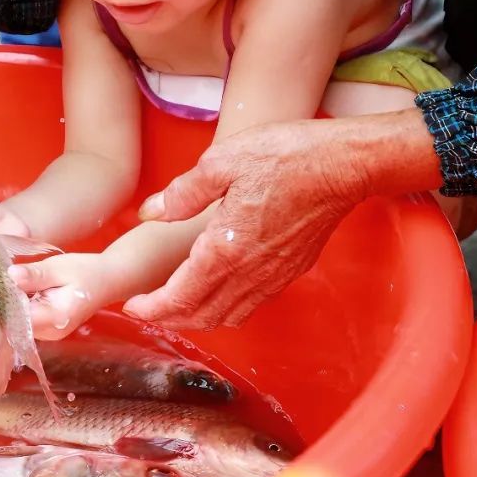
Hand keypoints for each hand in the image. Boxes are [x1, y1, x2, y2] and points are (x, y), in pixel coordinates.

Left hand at [10, 253, 115, 338]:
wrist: (108, 280)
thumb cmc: (87, 272)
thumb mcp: (60, 268)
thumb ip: (36, 275)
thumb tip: (11, 276)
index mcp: (54, 318)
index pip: (15, 318)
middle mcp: (49, 332)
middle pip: (11, 324)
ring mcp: (47, 332)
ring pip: (14, 323)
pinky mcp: (45, 327)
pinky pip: (21, 320)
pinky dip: (9, 307)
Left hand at [125, 119, 378, 329]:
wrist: (343, 165)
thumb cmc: (285, 157)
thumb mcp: (221, 162)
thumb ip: (182, 193)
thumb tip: (150, 213)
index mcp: (225, 250)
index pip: (181, 298)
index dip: (153, 309)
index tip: (133, 308)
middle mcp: (250, 273)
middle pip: (202, 316)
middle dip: (169, 319)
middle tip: (147, 310)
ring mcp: (274, 276)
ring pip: (230, 316)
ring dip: (198, 318)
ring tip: (177, 305)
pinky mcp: (292, 270)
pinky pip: (253, 304)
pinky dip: (227, 308)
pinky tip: (219, 291)